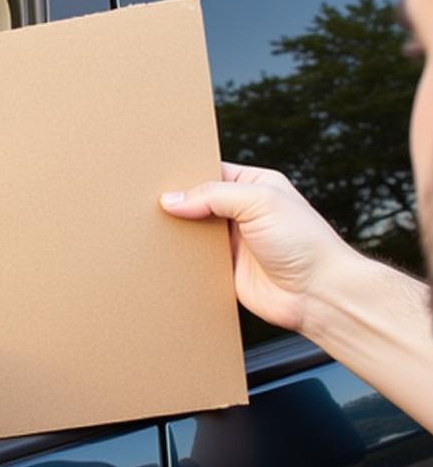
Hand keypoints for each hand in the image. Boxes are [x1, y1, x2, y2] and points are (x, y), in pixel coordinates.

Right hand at [160, 162, 360, 336]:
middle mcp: (242, 211)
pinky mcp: (225, 269)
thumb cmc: (305, 243)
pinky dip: (181, 259)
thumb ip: (213, 195)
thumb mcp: (259, 202)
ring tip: (153, 229)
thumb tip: (172, 199)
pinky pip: (195, 260)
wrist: (318, 294)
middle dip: (177, 204)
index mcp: (254, 185)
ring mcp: (233, 240)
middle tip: (149, 204)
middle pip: (197, 201)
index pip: (210, 172)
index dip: (186, 174)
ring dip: (177, 233)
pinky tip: (167, 255)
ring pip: (192, 231)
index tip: (160, 180)